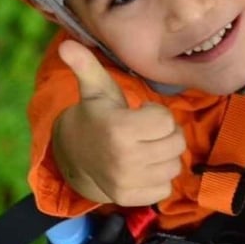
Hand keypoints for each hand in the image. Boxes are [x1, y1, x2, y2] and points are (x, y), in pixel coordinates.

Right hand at [51, 40, 186, 205]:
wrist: (76, 156)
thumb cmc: (97, 116)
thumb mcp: (94, 89)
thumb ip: (86, 65)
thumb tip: (68, 44)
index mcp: (118, 129)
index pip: (166, 121)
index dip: (156, 114)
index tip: (139, 113)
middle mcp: (123, 159)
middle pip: (176, 143)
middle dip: (165, 134)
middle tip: (145, 131)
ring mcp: (127, 182)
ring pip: (174, 166)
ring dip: (164, 156)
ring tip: (144, 148)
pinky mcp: (130, 199)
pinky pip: (165, 188)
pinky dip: (158, 178)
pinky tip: (142, 168)